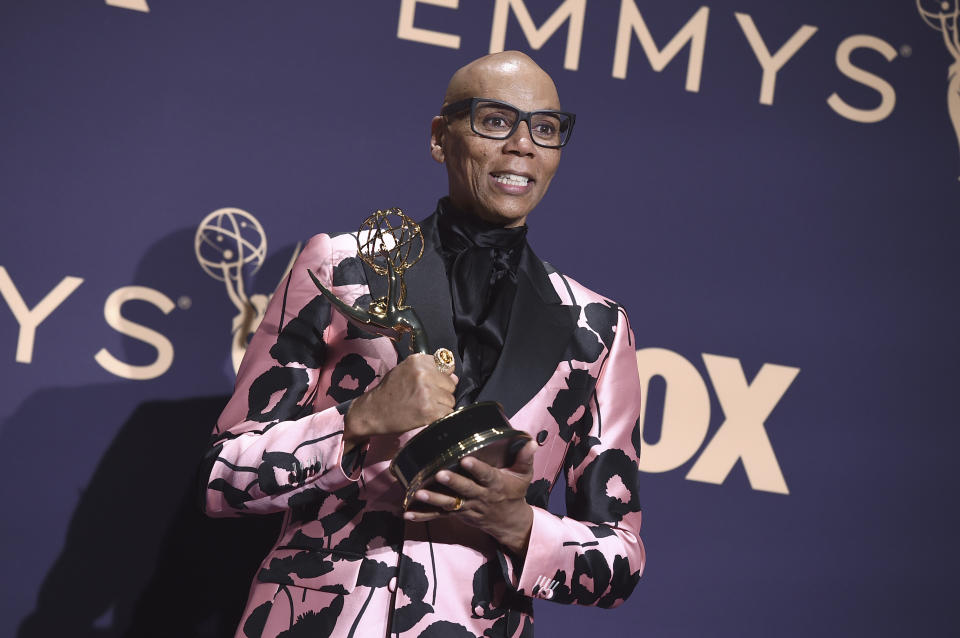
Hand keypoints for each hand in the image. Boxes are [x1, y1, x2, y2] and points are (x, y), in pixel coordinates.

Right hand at [343, 354, 456, 448]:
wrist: (372, 412)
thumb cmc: (389, 392)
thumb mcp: (405, 371)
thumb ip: (429, 371)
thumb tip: (455, 378)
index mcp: (418, 361)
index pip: (448, 366)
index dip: (442, 377)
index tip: (433, 384)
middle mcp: (424, 373)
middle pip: (451, 385)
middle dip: (442, 393)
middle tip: (425, 398)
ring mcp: (427, 392)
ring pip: (451, 400)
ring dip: (441, 406)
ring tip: (423, 407)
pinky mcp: (429, 410)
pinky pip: (447, 413)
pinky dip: (440, 417)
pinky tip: (426, 416)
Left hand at [403, 440, 537, 557]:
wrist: (510, 523)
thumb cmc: (514, 493)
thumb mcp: (524, 476)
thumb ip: (525, 458)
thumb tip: (531, 441)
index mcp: (495, 484)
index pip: (486, 475)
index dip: (476, 468)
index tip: (466, 459)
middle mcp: (480, 497)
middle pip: (465, 490)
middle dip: (452, 482)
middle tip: (439, 473)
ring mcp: (467, 507)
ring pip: (448, 504)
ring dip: (433, 500)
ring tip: (418, 493)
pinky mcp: (457, 515)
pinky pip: (438, 516)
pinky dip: (422, 516)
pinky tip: (407, 514)